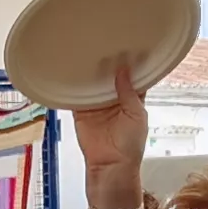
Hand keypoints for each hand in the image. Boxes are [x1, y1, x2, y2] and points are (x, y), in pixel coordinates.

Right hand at [71, 57, 148, 208]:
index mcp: (132, 100)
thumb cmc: (129, 146)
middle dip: (108, 63)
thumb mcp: (136, 115)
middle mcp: (113, 100)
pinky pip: (75, 96)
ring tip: (88, 49)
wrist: (110, 167)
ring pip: (93, 84)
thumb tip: (123, 70)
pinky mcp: (81, 112)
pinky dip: (73, 85)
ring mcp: (96, 105)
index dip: (131, 63)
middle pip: (110, 77)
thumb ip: (129, 93)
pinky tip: (71, 70)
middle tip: (105, 40)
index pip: (132, 77)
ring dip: (91, 71)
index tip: (129, 45)